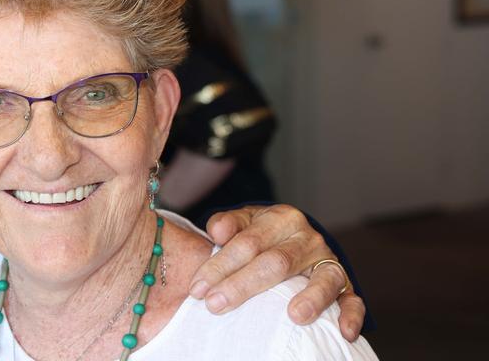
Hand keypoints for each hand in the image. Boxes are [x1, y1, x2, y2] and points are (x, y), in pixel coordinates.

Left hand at [189, 204, 365, 340]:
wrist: (296, 236)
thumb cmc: (263, 234)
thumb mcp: (244, 222)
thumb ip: (228, 224)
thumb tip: (217, 232)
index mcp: (280, 219)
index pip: (247, 242)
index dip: (220, 266)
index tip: (198, 289)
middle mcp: (308, 238)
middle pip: (276, 262)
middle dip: (243, 286)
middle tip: (217, 305)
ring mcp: (329, 261)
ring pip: (322, 280)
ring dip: (310, 299)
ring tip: (294, 316)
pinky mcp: (346, 285)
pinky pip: (353, 300)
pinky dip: (351, 315)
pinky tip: (344, 332)